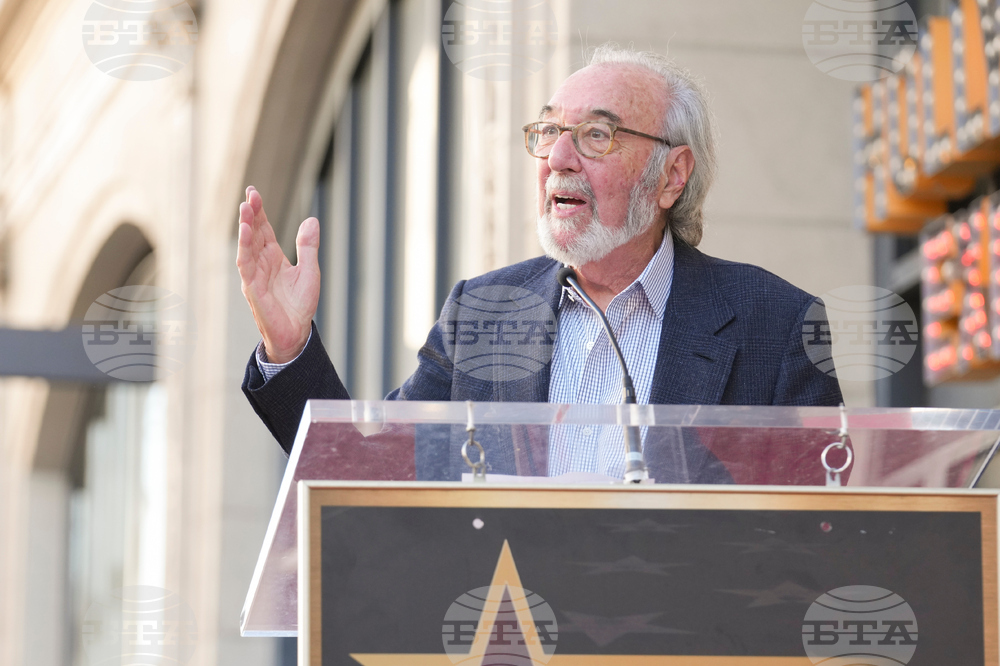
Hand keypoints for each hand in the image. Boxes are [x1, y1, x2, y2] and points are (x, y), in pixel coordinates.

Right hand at [236, 185, 319, 362]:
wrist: (296, 333)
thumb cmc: (300, 305)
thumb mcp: (310, 271)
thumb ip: (308, 246)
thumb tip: (312, 220)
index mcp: (273, 257)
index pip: (263, 229)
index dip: (259, 212)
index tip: (254, 192)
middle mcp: (261, 263)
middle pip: (254, 233)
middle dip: (251, 213)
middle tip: (250, 194)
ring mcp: (255, 275)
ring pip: (247, 246)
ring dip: (245, 227)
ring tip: (245, 207)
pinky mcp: (253, 288)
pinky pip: (246, 265)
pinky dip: (245, 249)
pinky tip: (246, 233)